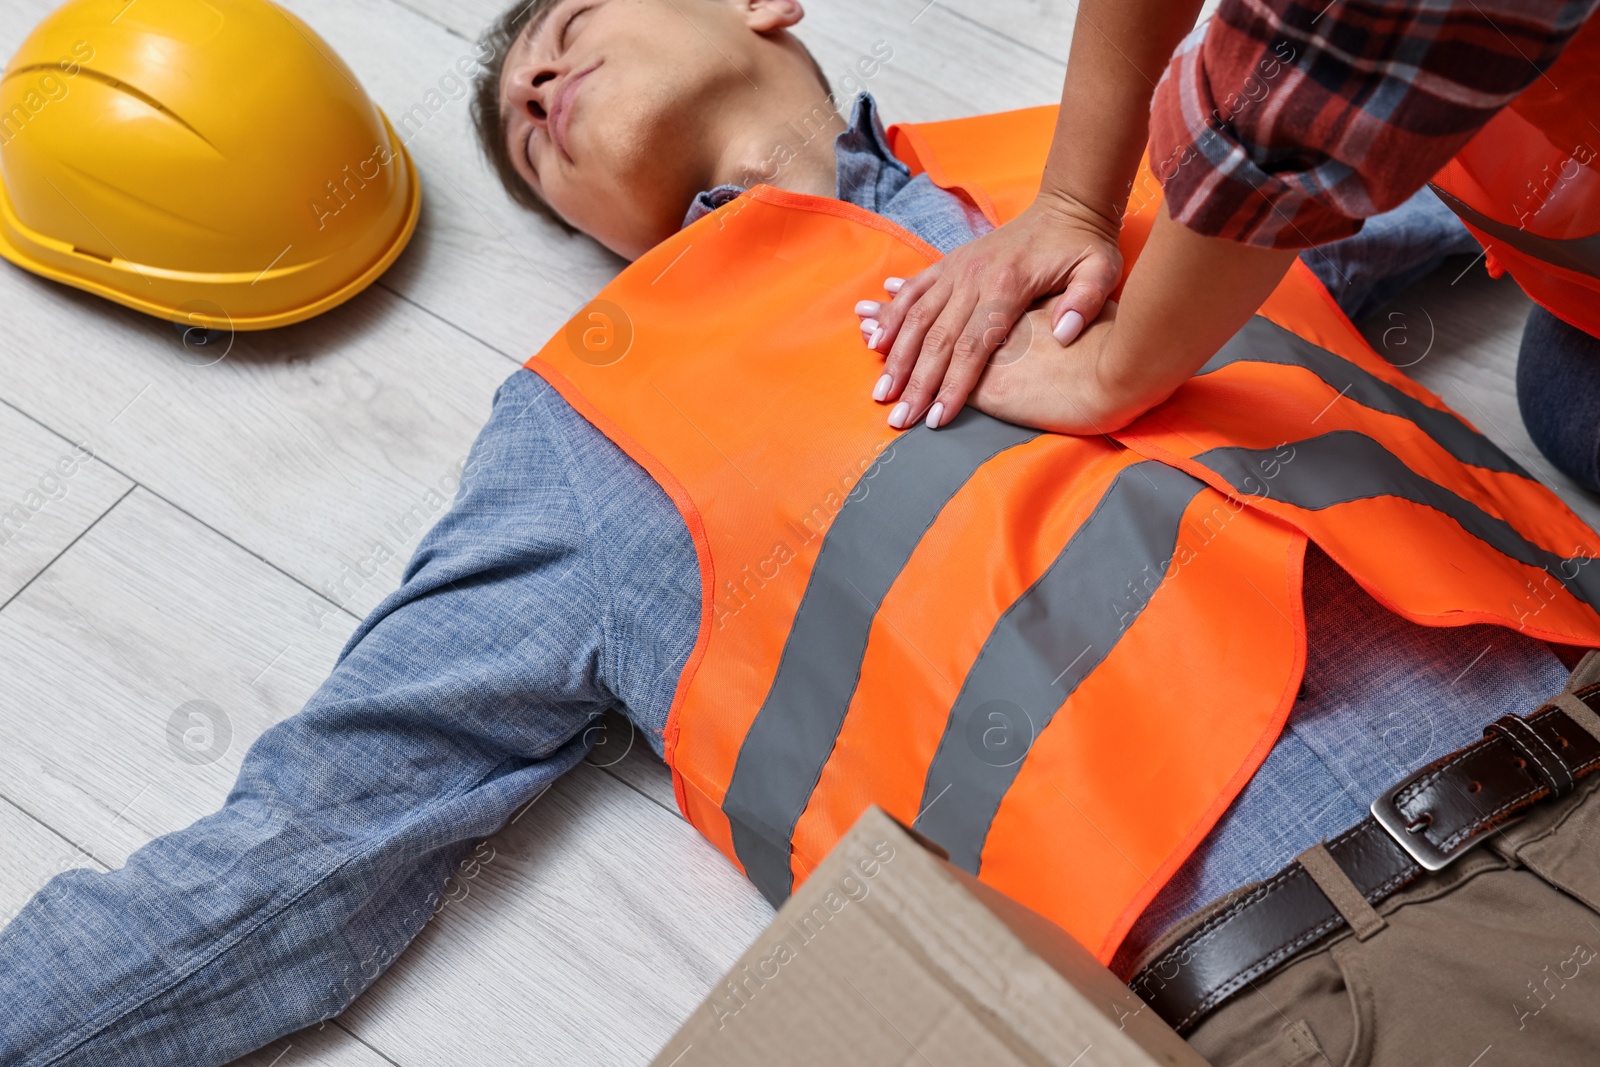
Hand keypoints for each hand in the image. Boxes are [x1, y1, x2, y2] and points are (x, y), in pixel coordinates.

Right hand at [852, 194, 1122, 429]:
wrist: (1067, 205)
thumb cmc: (1084, 245)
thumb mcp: (1101, 269)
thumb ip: (1086, 301)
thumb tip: (1064, 333)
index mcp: (1007, 285)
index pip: (973, 346)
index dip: (953, 386)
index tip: (937, 419)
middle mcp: (973, 277)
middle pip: (936, 339)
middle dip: (915, 383)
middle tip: (897, 419)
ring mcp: (957, 268)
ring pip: (916, 316)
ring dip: (895, 357)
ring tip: (881, 391)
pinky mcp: (950, 262)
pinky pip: (913, 290)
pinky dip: (891, 315)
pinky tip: (874, 339)